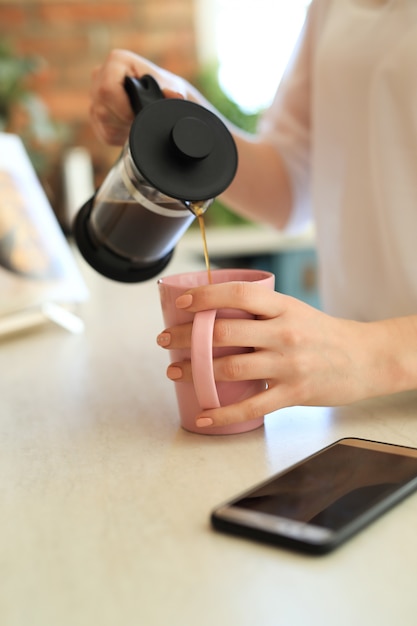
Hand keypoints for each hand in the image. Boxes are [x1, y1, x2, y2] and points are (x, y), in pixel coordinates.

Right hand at [90, 49, 191, 144]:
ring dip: (123, 129)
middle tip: (141, 121)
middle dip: (124, 121)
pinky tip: (130, 129)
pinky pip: (103, 133)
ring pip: (102, 122)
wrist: (162, 100)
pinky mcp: (94, 114)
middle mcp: (100, 74)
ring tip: (138, 123)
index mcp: (116, 61)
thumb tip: (176, 96)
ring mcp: (94, 94)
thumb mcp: (172, 88)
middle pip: (102, 108)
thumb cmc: (165, 89)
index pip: (107, 89)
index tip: (139, 115)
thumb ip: (172, 93)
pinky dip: (120, 137)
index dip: (123, 108)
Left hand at [157, 281, 410, 428]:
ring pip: (231, 366)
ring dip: (195, 371)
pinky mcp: (294, 392)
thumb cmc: (323, 334)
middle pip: (225, 331)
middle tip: (164, 341)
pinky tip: (203, 416)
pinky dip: (223, 414)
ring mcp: (288, 363)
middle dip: (186, 337)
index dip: (205, 297)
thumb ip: (261, 312)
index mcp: (283, 306)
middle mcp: (284, 332)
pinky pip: (251, 406)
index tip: (181, 305)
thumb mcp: (295, 310)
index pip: (238, 294)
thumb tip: (215, 313)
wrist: (365, 358)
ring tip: (174, 372)